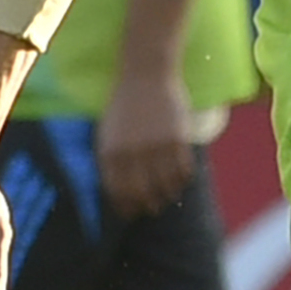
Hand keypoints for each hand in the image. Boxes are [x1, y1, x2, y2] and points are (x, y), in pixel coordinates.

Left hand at [97, 70, 196, 214]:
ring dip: (167, 195)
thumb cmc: (124, 106)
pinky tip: (180, 180)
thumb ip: (111, 161)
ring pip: (165, 185)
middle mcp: (132, 153)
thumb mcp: (107, 133)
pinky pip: (183, 170)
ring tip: (167, 196)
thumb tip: (119, 193)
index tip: (131, 214)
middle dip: (147, 206)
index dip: (125, 207)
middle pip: (142, 193)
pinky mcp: (177, 139)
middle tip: (151, 209)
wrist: (146, 75)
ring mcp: (156, 146)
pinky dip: (183, 179)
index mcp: (111, 152)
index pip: (118, 192)